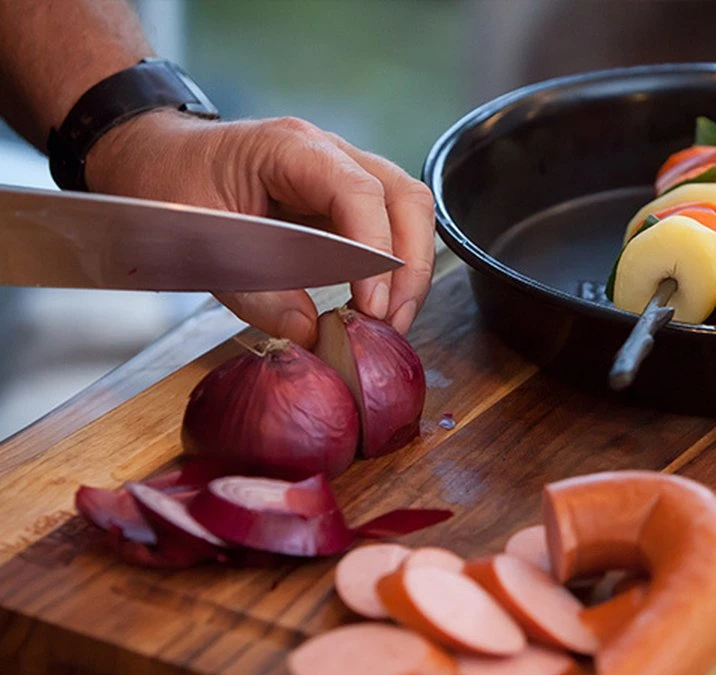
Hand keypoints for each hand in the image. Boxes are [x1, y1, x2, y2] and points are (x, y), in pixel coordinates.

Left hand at [84, 110, 434, 346]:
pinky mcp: (342, 198)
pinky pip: (389, 225)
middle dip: (410, 266)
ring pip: (409, 210)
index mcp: (289, 148)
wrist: (154, 157)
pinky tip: (377, 304)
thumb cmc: (166, 183)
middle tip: (393, 322)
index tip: (371, 305)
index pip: (359, 192)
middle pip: (405, 198)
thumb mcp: (198, 242)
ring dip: (410, 269)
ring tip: (392, 320)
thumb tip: (309, 333)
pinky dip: (393, 267)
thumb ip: (254, 291)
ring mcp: (341, 172)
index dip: (376, 251)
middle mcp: (328, 153)